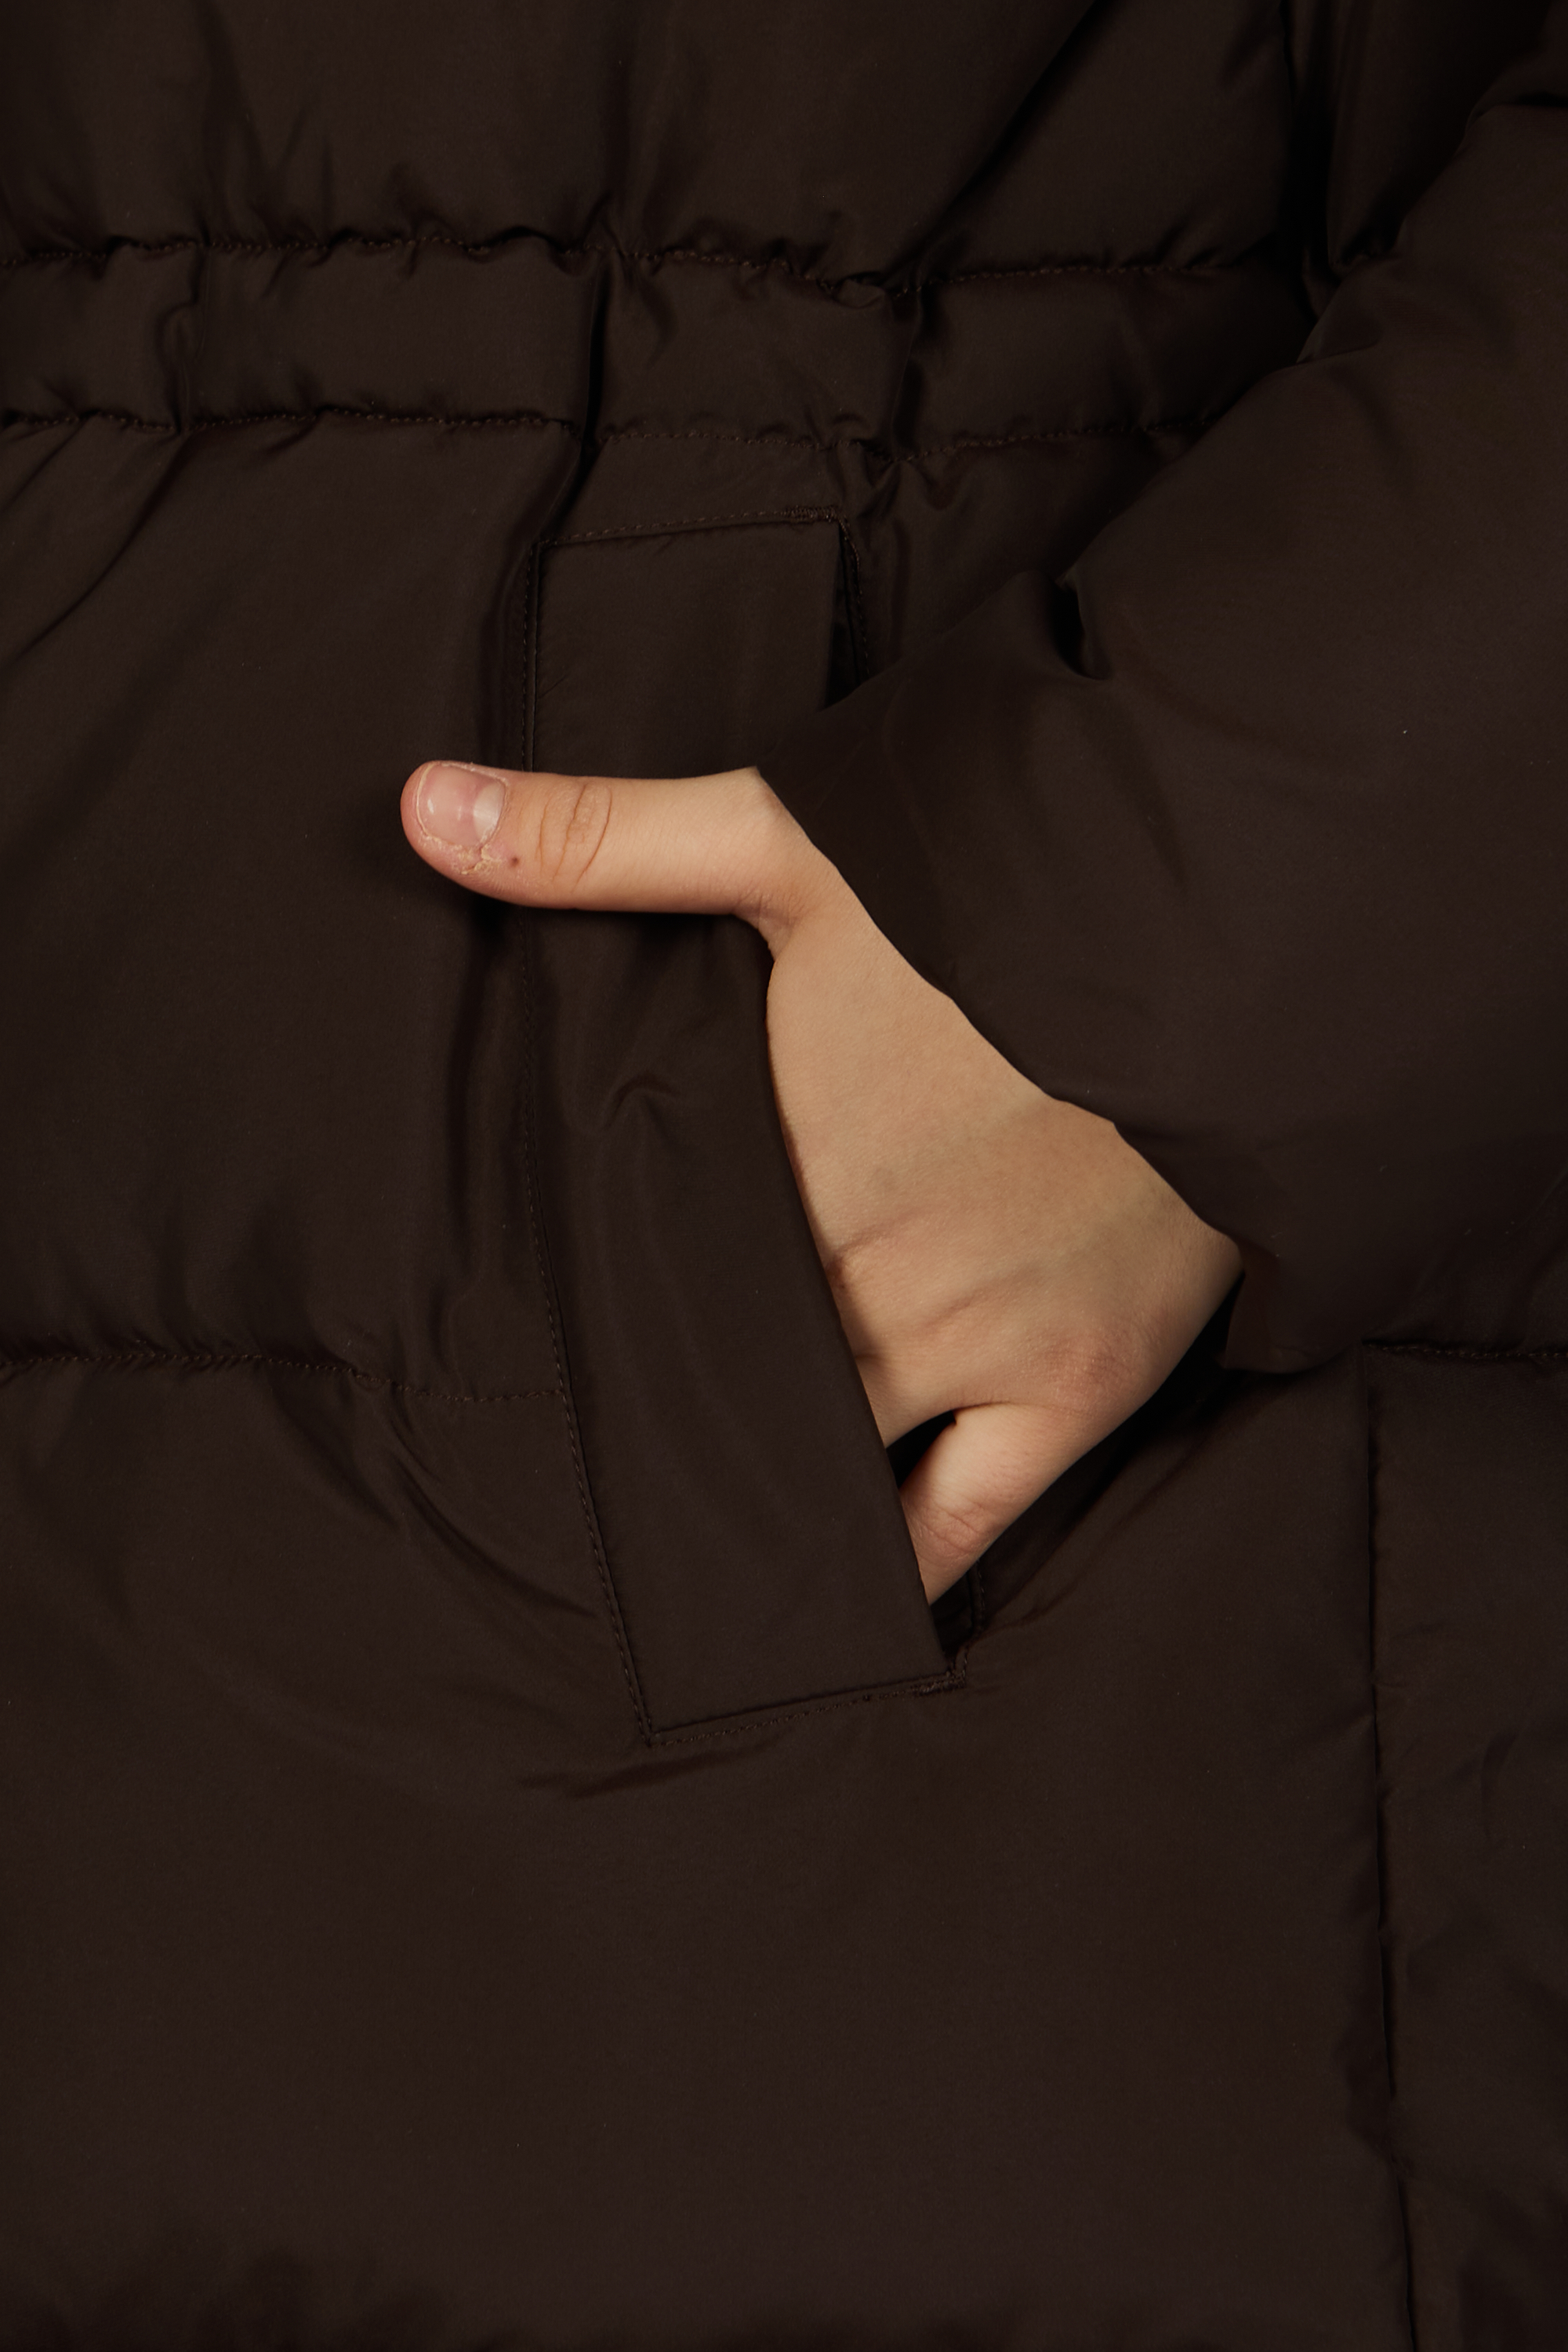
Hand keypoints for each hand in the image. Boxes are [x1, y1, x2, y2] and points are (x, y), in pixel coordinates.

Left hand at [402, 760, 1241, 1601]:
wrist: (1238, 925)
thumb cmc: (1011, 884)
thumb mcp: (791, 840)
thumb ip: (602, 842)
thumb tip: (419, 807)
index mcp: (779, 1174)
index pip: (649, 1308)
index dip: (597, 1350)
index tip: (545, 1381)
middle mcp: (866, 1287)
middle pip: (734, 1401)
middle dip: (679, 1429)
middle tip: (612, 1469)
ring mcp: (980, 1348)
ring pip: (833, 1473)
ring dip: (774, 1497)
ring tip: (701, 1552)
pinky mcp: (1085, 1382)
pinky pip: (973, 1522)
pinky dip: (906, 1567)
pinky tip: (849, 1604)